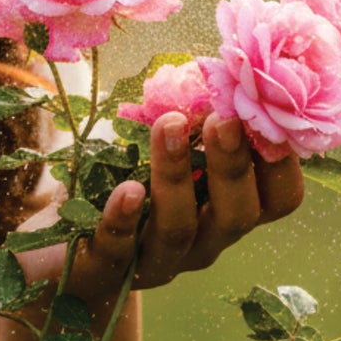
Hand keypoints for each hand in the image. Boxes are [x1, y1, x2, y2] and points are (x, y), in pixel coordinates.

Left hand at [15, 111, 304, 308]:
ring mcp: (155, 261)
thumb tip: (209, 73)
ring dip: (177, 175)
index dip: (281, 162)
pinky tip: (126, 189)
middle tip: (225, 118)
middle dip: (234, 164)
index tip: (266, 112)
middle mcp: (201, 243)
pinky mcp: (104, 267)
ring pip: (178, 228)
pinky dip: (123, 218)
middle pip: (236, 215)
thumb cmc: (120, 184)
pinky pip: (119, 249)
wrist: (59, 253)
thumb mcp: (158, 152)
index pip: (277, 200)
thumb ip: (187, 123)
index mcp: (222, 212)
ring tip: (170, 126)